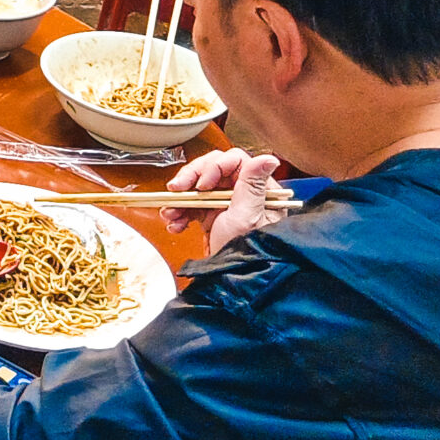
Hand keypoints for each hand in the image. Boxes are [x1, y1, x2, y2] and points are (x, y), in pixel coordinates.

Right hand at [164, 146, 285, 251]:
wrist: (230, 282)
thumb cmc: (245, 253)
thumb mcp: (247, 217)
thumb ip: (253, 186)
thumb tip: (268, 158)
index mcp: (260, 192)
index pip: (235, 161)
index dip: (214, 167)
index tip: (202, 184)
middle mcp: (244, 195)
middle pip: (213, 170)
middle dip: (191, 180)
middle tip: (177, 189)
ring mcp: (227, 206)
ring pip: (198, 187)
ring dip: (180, 199)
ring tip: (170, 213)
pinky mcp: (212, 217)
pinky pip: (192, 206)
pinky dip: (180, 213)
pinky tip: (175, 225)